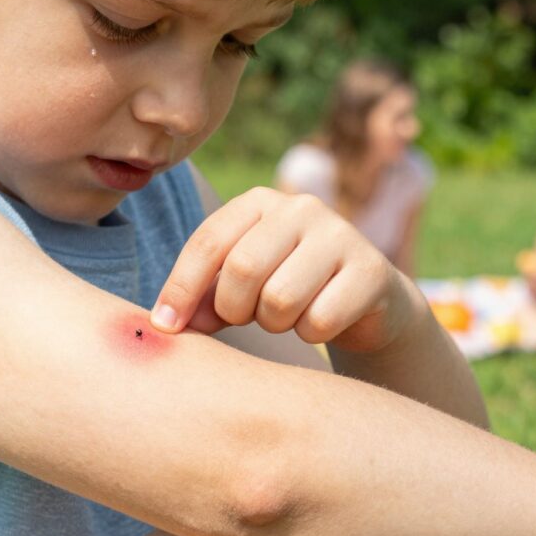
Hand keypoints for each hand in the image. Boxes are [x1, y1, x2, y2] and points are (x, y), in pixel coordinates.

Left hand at [150, 187, 414, 352]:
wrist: (366, 302)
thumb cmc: (287, 289)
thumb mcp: (240, 285)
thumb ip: (203, 296)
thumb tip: (167, 324)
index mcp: (259, 202)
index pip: (208, 242)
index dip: (180, 288)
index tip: (165, 328)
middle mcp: (300, 208)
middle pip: (243, 269)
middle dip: (234, 309)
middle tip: (246, 318)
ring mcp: (340, 235)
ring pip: (281, 299)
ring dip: (275, 324)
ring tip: (287, 316)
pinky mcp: (371, 270)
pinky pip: (320, 320)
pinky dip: (311, 333)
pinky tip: (321, 321)